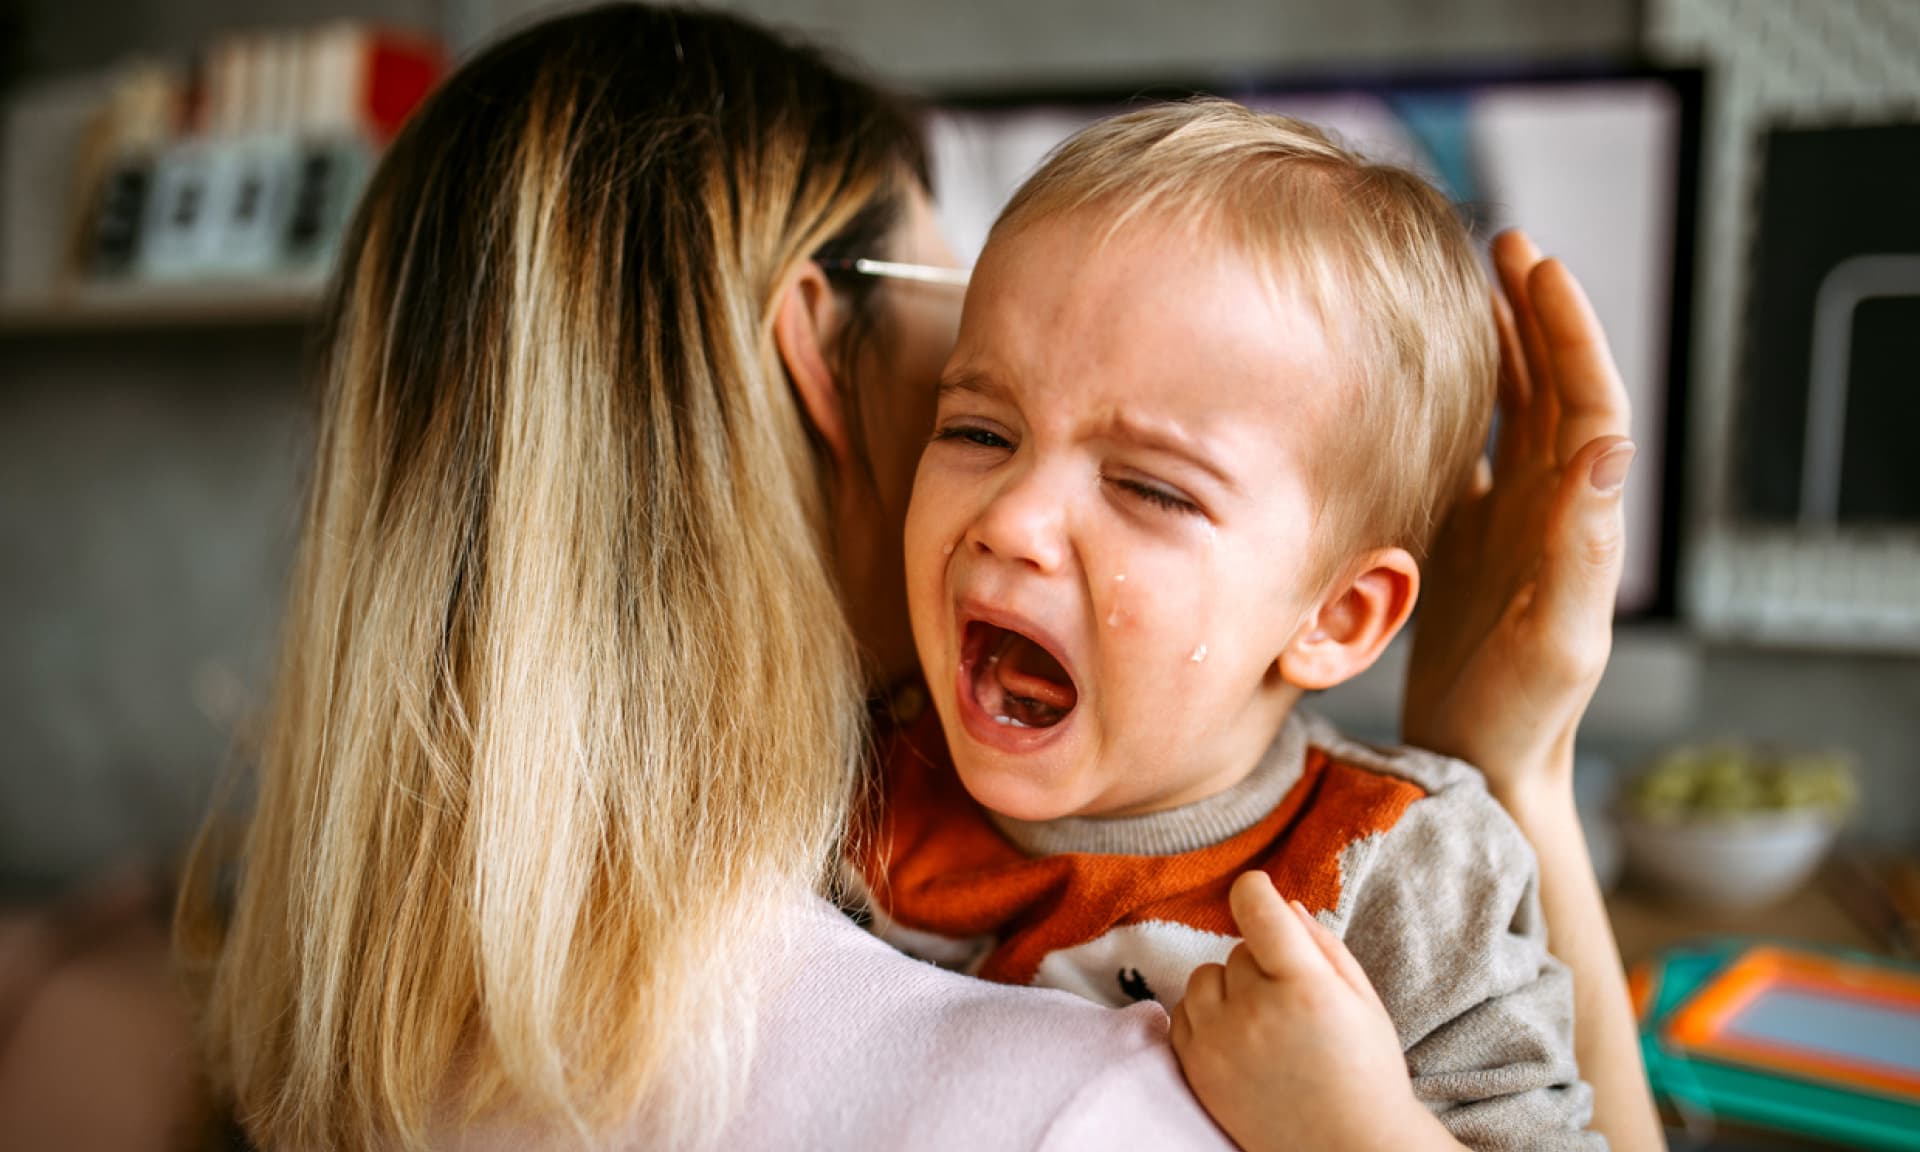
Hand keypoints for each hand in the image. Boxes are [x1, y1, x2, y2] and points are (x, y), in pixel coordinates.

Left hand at [1169, 873, 1458, 1151]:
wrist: (1347, 1151)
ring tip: (1265, 1023)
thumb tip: (1282, 904)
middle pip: (1236, 949)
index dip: (1255, 891)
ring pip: (1204, 977)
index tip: (1258, 892)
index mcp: (1305, 987)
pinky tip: (1241, 1041)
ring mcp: (1219, 1043)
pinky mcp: (1196, 1070)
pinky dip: (1207, 1018)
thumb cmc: (1366, 1073)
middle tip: (1291, 1003)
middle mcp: (1256, 1012)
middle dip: (1261, 965)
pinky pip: (1183, 1013)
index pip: (1257, 909)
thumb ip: (1322, 946)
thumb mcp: (1363, 1001)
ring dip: (1228, 989)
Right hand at [1403, 230, 1634, 810]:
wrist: (1483, 765)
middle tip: (1505, 243)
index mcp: (1577, 518)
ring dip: (1499, 346)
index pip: (1585, 401)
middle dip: (1534, 313)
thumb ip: (1583, 548)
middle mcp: (1549, 508)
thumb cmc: (1521, 715)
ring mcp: (1508, 521)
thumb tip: (1606, 447)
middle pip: (1552, 387)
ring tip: (1469, 285)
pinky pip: (1466, 451)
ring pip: (1511, 410)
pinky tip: (1424, 375)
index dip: (1567, 331)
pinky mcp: (1466, 540)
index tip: (1539, 268)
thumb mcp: (1558, 638)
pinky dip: (1454, 403)